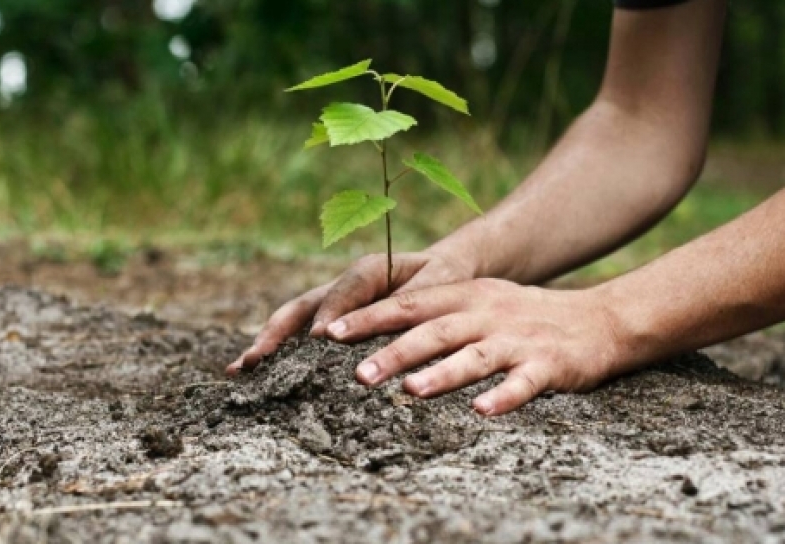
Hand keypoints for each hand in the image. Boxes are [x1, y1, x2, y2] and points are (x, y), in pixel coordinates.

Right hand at [227, 249, 475, 374]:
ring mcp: (332, 304)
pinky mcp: (332, 321)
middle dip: (276, 333)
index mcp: (369, 270)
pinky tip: (257, 375)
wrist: (444, 271)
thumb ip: (412, 300)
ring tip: (239, 369)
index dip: (330, 314)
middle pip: (301, 307)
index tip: (319, 340)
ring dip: (267, 343)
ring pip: (293, 321)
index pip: (344, 292)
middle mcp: (342, 286)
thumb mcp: (438, 284)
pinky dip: (279, 352)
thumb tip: (382, 325)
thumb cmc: (444, 278)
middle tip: (255, 360)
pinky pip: (301, 334)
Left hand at [321, 278, 626, 415]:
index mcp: (466, 296)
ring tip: (411, 391)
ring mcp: (518, 339)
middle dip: (395, 351)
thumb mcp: (479, 301)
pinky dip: (503, 397)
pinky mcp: (549, 365)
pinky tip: (482, 411)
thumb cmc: (524, 316)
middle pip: (435, 331)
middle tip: (358, 373)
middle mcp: (487, 313)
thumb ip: (435, 311)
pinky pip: (523, 383)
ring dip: (442, 374)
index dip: (369, 317)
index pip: (409, 304)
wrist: (599, 320)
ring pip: (474, 356)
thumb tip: (376, 329)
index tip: (330, 332)